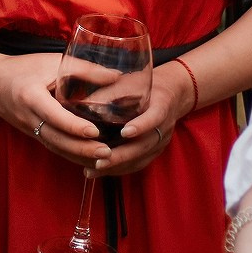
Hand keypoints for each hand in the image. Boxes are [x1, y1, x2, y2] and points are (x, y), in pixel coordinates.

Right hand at [0, 53, 108, 167]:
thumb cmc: (23, 68)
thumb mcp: (51, 61)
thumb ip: (84, 69)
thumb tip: (116, 77)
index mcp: (31, 96)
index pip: (54, 115)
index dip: (74, 126)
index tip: (95, 131)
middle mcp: (29, 118)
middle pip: (56, 139)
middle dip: (82, 149)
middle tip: (108, 153)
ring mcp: (30, 130)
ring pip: (56, 148)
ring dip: (80, 156)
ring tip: (105, 160)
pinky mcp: (34, 135)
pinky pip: (54, 148)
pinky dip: (73, 155)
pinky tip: (91, 159)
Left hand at [96, 63, 191, 177]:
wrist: (171, 93)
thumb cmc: (143, 84)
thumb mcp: (129, 81)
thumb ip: (110, 92)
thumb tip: (80, 102)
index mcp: (161, 105)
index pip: (154, 117)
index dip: (141, 126)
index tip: (125, 133)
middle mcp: (164, 127)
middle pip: (143, 145)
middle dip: (120, 156)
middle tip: (98, 162)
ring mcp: (161, 142)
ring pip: (140, 159)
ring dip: (116, 167)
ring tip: (92, 170)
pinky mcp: (155, 152)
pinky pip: (138, 164)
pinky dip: (119, 169)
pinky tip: (100, 171)